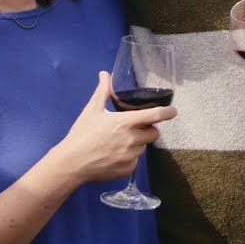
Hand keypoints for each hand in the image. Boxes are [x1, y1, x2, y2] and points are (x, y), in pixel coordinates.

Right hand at [52, 72, 176, 183]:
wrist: (71, 163)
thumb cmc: (81, 134)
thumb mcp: (92, 110)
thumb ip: (102, 91)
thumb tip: (105, 74)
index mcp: (125, 123)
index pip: (155, 116)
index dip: (167, 112)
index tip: (173, 111)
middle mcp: (132, 140)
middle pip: (153, 133)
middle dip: (148, 129)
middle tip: (134, 128)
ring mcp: (131, 156)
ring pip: (143, 147)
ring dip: (137, 143)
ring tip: (119, 142)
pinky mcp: (128, 170)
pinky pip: (135, 161)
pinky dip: (129, 157)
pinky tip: (114, 155)